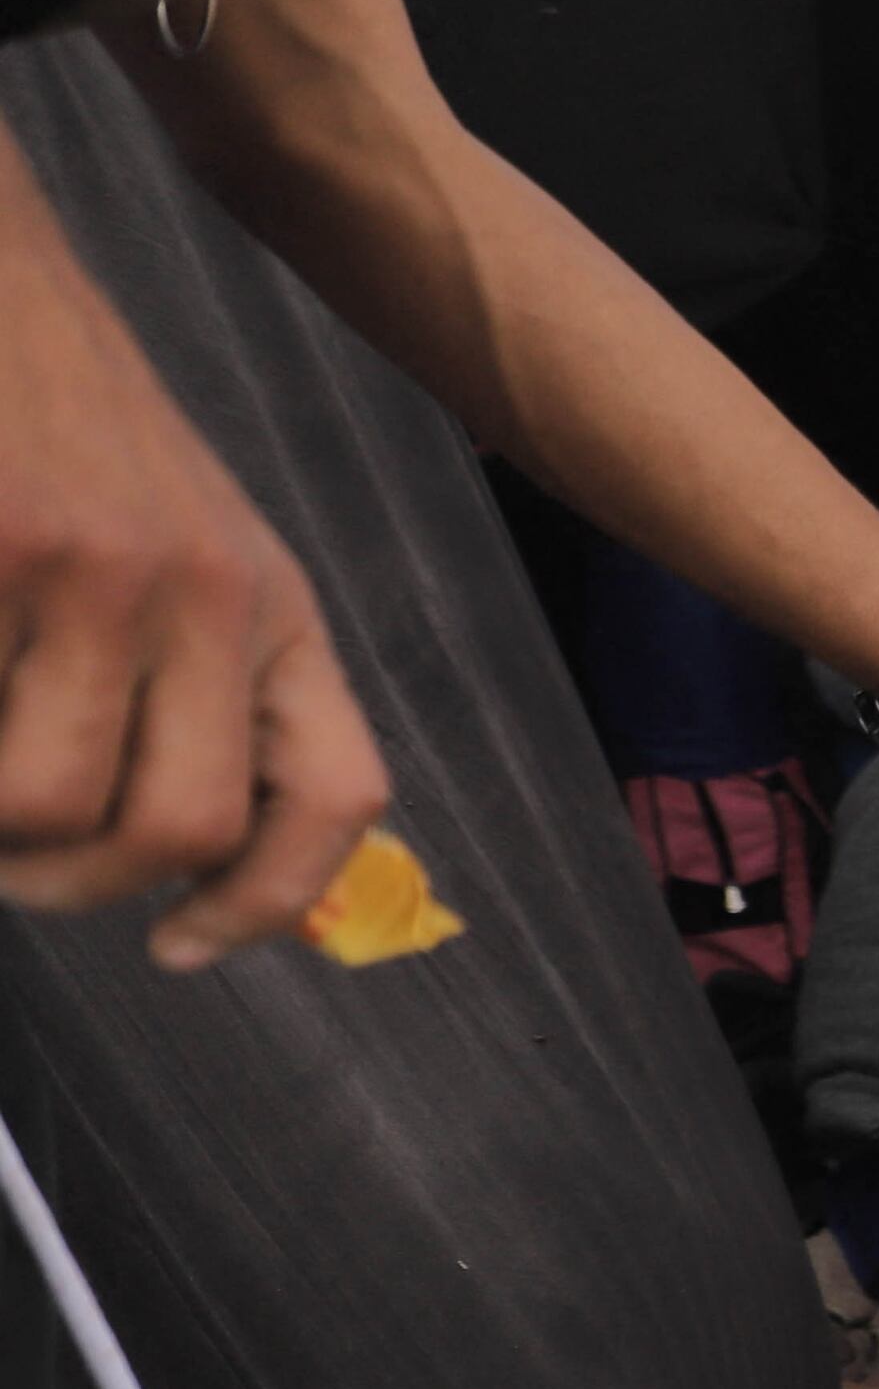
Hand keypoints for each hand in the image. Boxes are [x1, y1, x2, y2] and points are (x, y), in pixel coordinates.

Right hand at [0, 139, 392, 966]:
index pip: (337, 796)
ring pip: (44, 802)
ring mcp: (86, 569)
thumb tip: (217, 863)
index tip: (180, 947)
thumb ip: (224, 686)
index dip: (268, 905)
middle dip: (82, 888)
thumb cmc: (80, 440)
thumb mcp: (201, 551)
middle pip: (175, 830)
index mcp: (274, 605)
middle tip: (21, 865)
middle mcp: (203, 590)